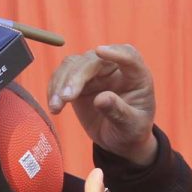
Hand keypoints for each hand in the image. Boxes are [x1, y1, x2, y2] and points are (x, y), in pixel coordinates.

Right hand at [47, 44, 156, 165]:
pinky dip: (54, 88)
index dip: (115, 53)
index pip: (129, 56)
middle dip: (76, 76)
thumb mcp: (130, 126)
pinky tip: (54, 106)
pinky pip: (63, 75)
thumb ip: (118, 112)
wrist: (120, 139)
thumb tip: (100, 99)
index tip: (100, 51)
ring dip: (61, 82)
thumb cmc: (131, 131)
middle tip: (66, 97)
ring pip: (74, 64)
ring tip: (56, 106)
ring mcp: (95, 72)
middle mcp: (115, 68)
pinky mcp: (79, 79)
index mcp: (137, 76)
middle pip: (93, 60)